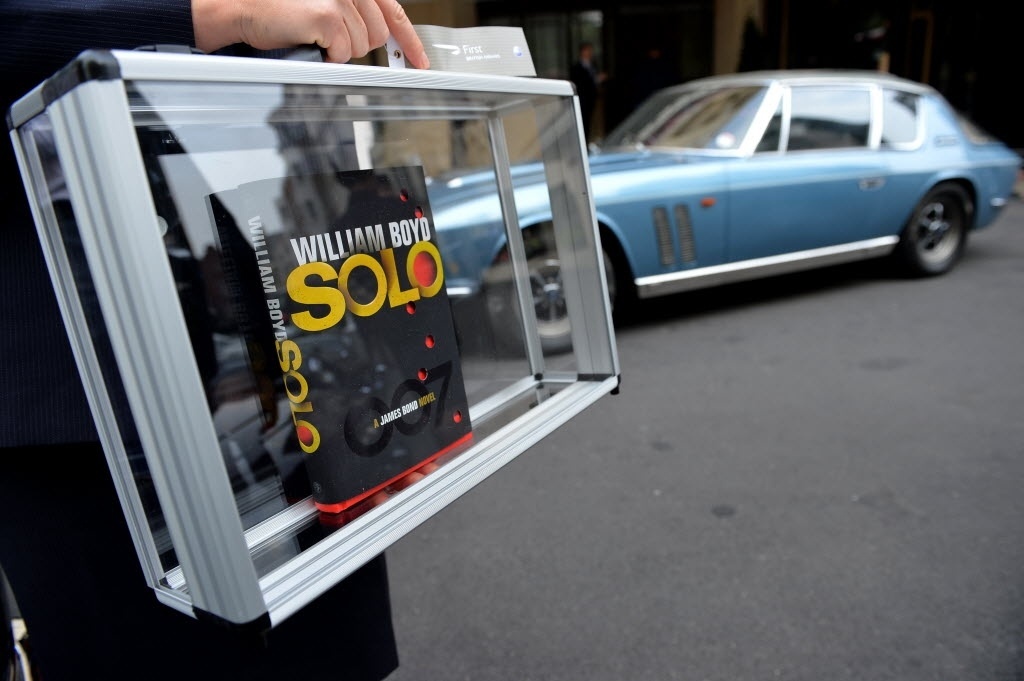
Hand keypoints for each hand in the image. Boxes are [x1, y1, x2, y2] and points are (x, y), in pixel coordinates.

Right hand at [192, 0, 428, 67]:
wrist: (245, 7)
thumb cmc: (282, 9)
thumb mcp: (327, 5)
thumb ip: (358, 15)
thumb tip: (384, 39)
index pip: (394, 12)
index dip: (409, 40)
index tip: (420, 60)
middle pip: (377, 35)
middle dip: (356, 44)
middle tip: (329, 39)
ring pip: (360, 46)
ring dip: (338, 50)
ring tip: (314, 36)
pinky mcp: (328, 15)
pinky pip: (342, 54)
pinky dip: (326, 56)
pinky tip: (309, 40)